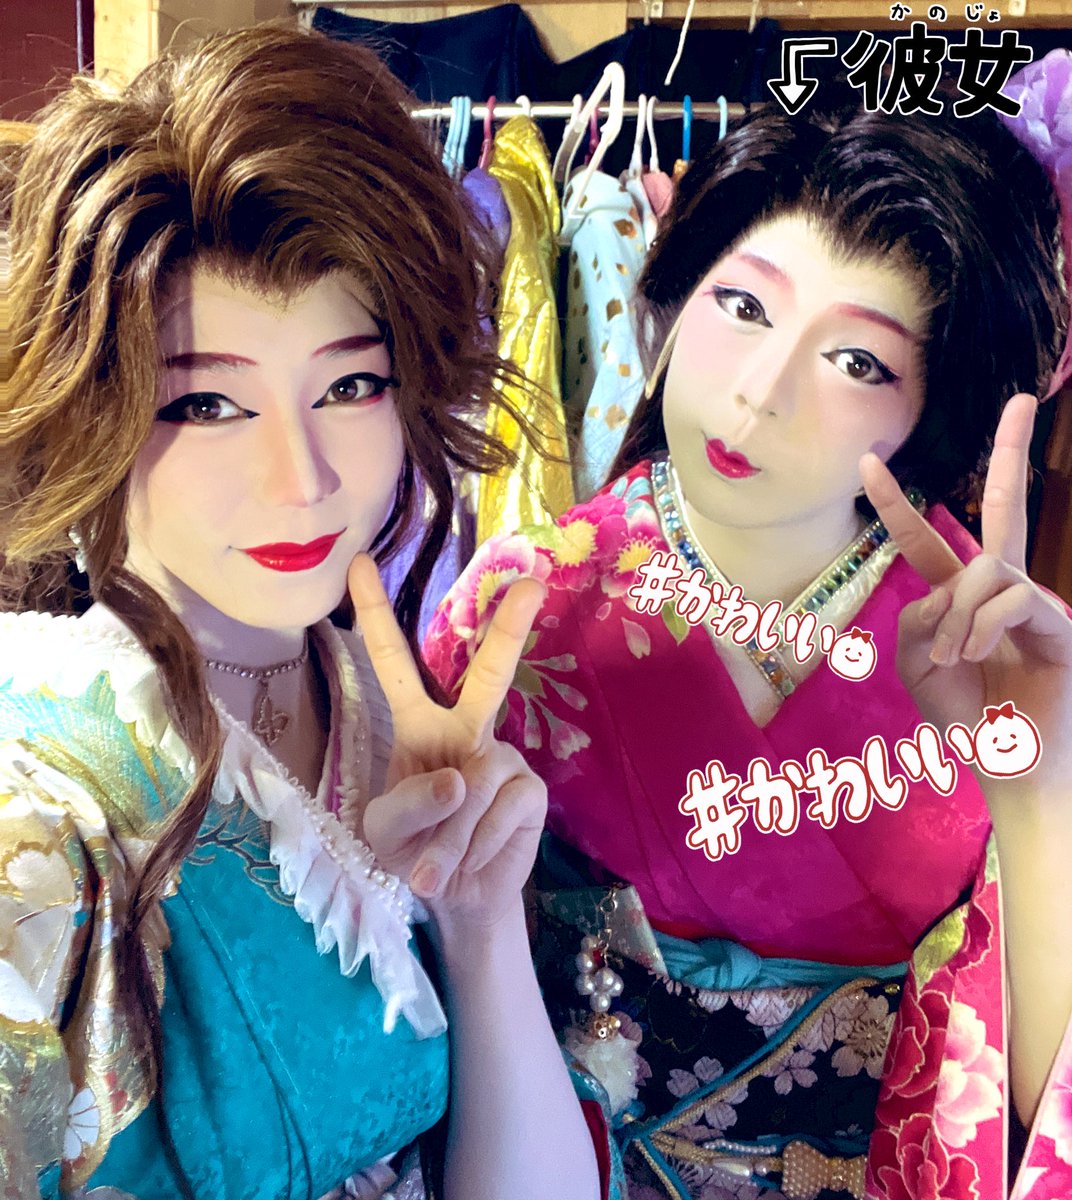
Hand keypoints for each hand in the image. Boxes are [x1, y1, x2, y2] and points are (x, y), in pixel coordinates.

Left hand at [348, 553, 547, 928]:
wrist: (457, 898)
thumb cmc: (412, 850)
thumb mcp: (383, 831)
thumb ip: (406, 805)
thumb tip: (461, 778)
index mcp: (419, 722)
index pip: (394, 662)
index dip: (376, 613)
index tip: (359, 562)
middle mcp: (466, 727)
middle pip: (488, 672)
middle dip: (509, 629)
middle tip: (533, 585)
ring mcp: (504, 756)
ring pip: (477, 782)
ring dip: (449, 839)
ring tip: (430, 873)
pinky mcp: (531, 791)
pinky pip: (503, 811)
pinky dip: (478, 846)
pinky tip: (474, 860)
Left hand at [860, 393, 1071, 792]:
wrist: (1009, 763)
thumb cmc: (965, 717)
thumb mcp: (919, 667)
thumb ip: (917, 621)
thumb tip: (944, 590)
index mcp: (958, 596)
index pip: (926, 542)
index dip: (894, 506)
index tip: (868, 463)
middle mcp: (999, 588)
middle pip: (1004, 507)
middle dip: (1012, 451)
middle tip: (1022, 399)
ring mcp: (1034, 600)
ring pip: (986, 567)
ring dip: (957, 616)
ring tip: (952, 660)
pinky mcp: (1061, 620)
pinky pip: (1010, 597)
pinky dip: (979, 627)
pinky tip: (972, 655)